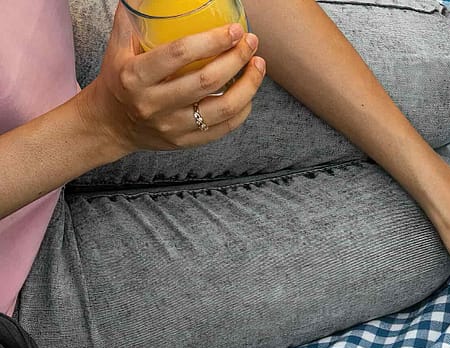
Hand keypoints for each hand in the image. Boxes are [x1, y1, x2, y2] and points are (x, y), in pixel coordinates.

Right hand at [80, 4, 263, 154]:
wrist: (109, 124)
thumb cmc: (118, 79)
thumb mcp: (117, 48)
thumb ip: (132, 22)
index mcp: (135, 76)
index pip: (179, 54)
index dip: (211, 40)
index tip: (233, 29)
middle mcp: (154, 103)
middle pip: (207, 80)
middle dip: (236, 58)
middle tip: (251, 42)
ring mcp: (172, 126)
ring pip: (223, 108)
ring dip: (248, 85)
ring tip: (259, 65)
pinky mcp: (185, 142)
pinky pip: (224, 128)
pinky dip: (243, 108)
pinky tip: (250, 92)